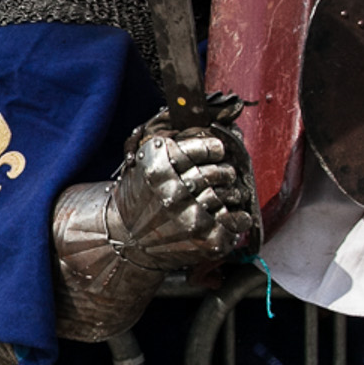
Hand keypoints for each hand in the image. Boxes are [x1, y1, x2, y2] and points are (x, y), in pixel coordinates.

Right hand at [107, 117, 254, 268]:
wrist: (125, 240)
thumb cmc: (139, 197)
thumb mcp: (145, 160)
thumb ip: (176, 142)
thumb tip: (224, 125)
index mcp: (159, 165)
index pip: (211, 148)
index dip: (216, 149)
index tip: (217, 152)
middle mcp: (174, 190)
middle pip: (223, 172)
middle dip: (223, 173)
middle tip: (216, 178)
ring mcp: (190, 217)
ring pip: (232, 194)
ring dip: (229, 195)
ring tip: (216, 198)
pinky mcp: (205, 238)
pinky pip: (238, 220)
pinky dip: (238, 217)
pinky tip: (226, 215)